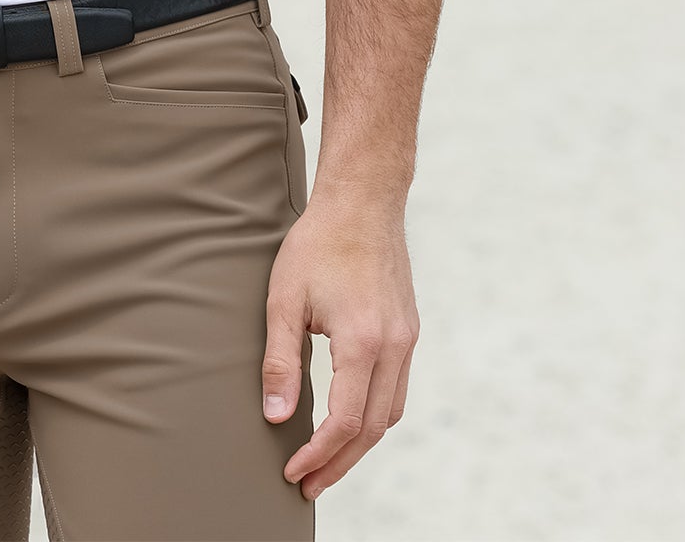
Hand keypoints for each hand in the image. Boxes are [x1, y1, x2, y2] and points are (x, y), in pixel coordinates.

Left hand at [261, 191, 418, 500]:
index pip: (346, 421)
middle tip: (308, 484)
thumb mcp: (284, 299)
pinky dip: (375, 414)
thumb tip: (276, 417)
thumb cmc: (318, 243)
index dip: (319, 454)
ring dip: (360, 444)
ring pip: (391, 413)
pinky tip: (349, 419)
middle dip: (339, 462)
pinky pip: (397, 388)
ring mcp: (407, 339)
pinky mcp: (409, 330)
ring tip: (327, 461)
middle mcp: (394, 347)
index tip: (293, 472)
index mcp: (363, 341)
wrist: (363, 200)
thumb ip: (280, 362)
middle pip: (373, 429)